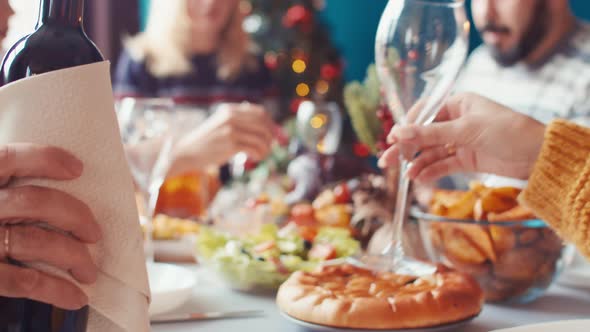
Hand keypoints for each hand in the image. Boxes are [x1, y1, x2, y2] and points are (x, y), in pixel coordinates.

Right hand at [0, 143, 100, 309]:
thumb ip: (8, 189)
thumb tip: (69, 178)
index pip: (8, 159)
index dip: (44, 159)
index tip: (78, 169)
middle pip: (35, 202)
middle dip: (75, 216)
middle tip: (94, 234)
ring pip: (36, 241)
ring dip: (74, 257)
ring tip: (89, 272)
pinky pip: (23, 281)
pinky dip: (54, 289)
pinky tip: (76, 297)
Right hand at [170, 103, 274, 175]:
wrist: (187, 152)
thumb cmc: (207, 141)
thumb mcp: (221, 124)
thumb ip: (240, 122)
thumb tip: (267, 127)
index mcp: (230, 110)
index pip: (260, 112)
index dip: (271, 123)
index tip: (274, 134)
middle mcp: (231, 117)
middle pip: (263, 124)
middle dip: (271, 136)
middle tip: (271, 146)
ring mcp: (231, 130)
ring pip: (261, 138)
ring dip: (266, 148)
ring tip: (262, 154)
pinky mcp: (231, 145)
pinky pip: (254, 149)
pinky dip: (259, 154)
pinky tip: (254, 158)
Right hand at [378, 93, 545, 181]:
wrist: (538, 156)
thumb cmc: (507, 131)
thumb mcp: (466, 130)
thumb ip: (430, 133)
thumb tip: (398, 132)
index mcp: (457, 103)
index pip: (424, 112)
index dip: (407, 126)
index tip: (393, 139)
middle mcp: (456, 120)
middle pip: (423, 134)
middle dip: (405, 148)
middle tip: (386, 160)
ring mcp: (461, 141)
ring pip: (431, 152)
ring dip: (417, 163)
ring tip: (405, 176)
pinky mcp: (466, 159)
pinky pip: (442, 164)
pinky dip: (431, 172)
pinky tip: (419, 179)